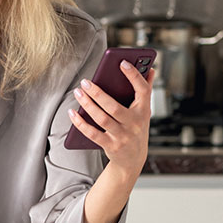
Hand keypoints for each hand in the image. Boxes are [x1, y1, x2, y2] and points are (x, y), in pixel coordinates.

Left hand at [68, 60, 154, 177]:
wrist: (133, 159)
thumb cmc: (136, 128)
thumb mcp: (144, 111)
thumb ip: (145, 90)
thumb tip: (150, 69)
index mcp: (144, 111)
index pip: (142, 91)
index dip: (134, 76)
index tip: (122, 62)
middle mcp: (134, 124)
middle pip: (113, 107)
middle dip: (98, 93)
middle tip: (85, 82)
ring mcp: (123, 136)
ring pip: (102, 119)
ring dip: (87, 105)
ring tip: (78, 92)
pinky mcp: (111, 146)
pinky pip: (93, 134)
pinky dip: (80, 123)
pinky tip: (72, 112)